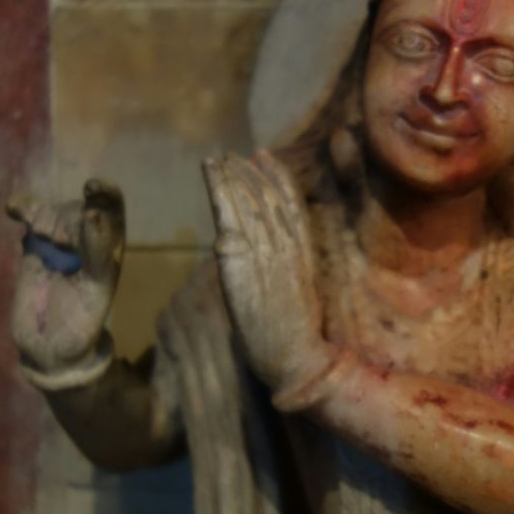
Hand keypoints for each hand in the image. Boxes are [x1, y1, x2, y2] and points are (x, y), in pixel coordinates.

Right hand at [7, 179, 124, 376]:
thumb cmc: (81, 325)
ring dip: (44, 215)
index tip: (91, 188)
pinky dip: (23, 209)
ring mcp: (58, 244)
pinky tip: (13, 209)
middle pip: (78, 208)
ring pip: (53, 212)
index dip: (105, 193)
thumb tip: (93, 215)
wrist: (48, 349)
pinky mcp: (34, 249)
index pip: (112, 210)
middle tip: (56, 240)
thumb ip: (96, 254)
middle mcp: (87, 242)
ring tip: (38, 234)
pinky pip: (30, 221)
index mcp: (110, 250)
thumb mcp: (96, 290)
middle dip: (67, 217)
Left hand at [202, 151, 330, 395]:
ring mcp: (265, 248)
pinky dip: (218, 185)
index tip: (266, 157)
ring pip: (248, 199)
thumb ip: (285, 279)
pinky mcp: (241, 256)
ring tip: (219, 158)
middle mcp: (286, 245)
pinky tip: (210, 168)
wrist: (296, 357)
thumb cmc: (296, 342)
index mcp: (303, 255)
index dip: (278, 178)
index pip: (292, 205)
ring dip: (232, 174)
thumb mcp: (297, 302)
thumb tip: (268, 271)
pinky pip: (229, 211)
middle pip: (269, 196)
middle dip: (252, 172)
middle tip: (235, 155)